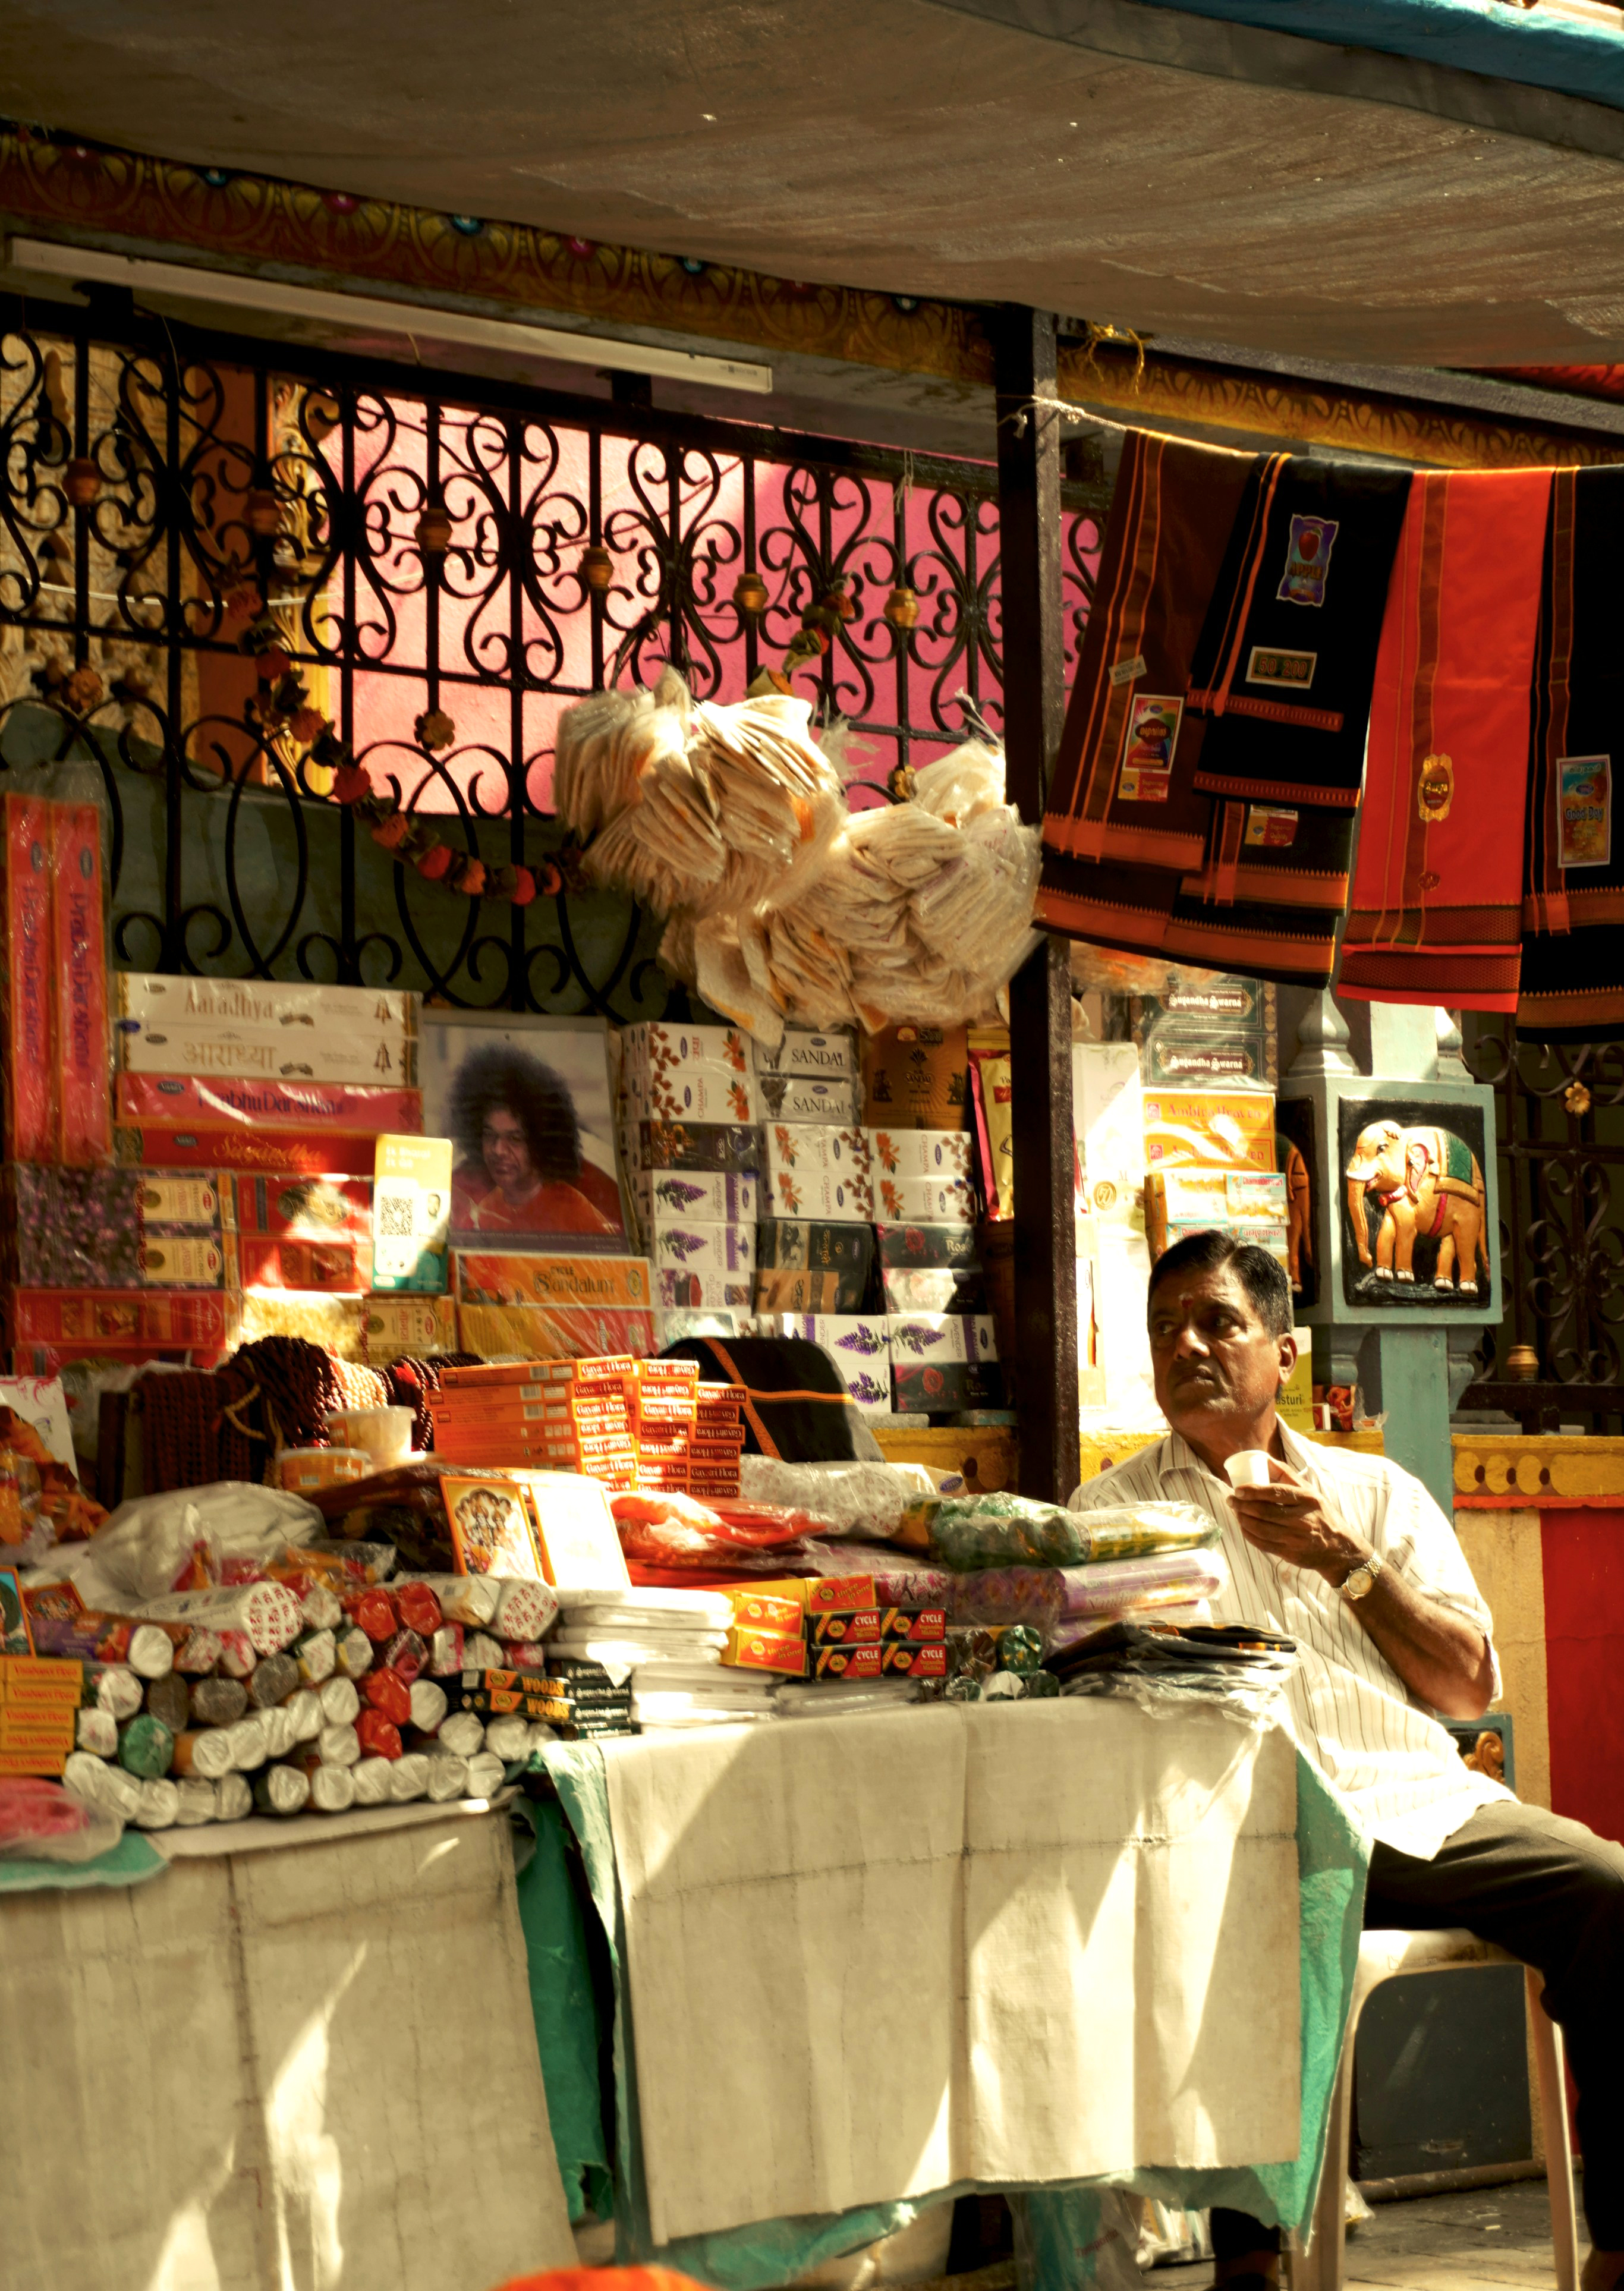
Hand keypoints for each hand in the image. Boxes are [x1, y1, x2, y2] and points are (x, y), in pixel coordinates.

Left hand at [1228, 1459, 1369, 1584]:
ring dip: (1242, 1520)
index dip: (1252, 1491)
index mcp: (1307, 1500)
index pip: (1275, 1493)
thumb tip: (1264, 1459)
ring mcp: (1296, 1539)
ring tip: (1236, 1512)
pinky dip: (1249, 1535)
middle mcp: (1302, 1519)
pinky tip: (1244, 1527)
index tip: (1238, 1490)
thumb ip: (1287, 1475)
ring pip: (1260, 1529)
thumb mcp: (1310, 1492)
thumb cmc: (1322, 1515)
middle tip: (1231, 1500)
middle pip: (1264, 1512)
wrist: (1339, 1548)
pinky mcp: (1290, 1554)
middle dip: (1242, 1505)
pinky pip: (1263, 1544)